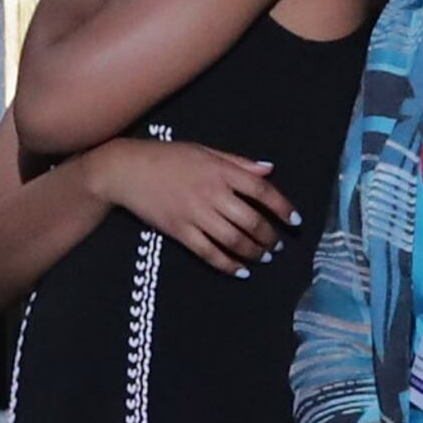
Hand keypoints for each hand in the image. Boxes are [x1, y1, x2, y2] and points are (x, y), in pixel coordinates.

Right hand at [82, 137, 295, 275]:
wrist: (127, 170)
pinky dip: (227, 264)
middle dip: (269, 236)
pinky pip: (208, 252)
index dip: (282, 207)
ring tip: (264, 257)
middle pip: (250, 220)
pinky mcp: (179, 231)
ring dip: (253, 252)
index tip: (295, 221)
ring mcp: (195, 214)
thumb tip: (269, 170)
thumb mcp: (205, 151)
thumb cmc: (168, 157)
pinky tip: (240, 271)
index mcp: (220, 171)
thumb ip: (238, 162)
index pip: (261, 190)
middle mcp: (211, 193)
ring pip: (233, 240)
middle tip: (277, 244)